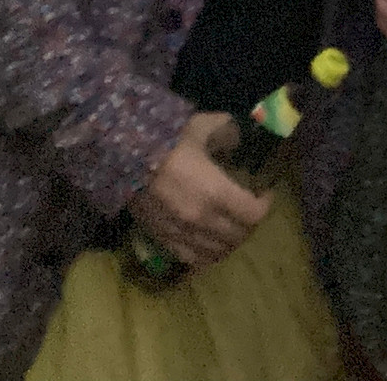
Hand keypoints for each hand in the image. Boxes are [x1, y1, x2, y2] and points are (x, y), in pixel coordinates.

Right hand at [127, 113, 269, 269]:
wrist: (121, 156)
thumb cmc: (166, 139)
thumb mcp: (203, 126)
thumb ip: (228, 132)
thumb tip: (238, 140)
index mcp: (216, 193)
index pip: (252, 215)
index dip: (264, 206)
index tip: (265, 193)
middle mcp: (202, 221)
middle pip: (238, 237)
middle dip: (249, 224)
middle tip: (249, 207)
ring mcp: (181, 235)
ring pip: (217, 253)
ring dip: (230, 242)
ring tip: (231, 225)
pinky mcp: (163, 241)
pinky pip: (193, 260)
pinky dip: (207, 255)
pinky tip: (210, 243)